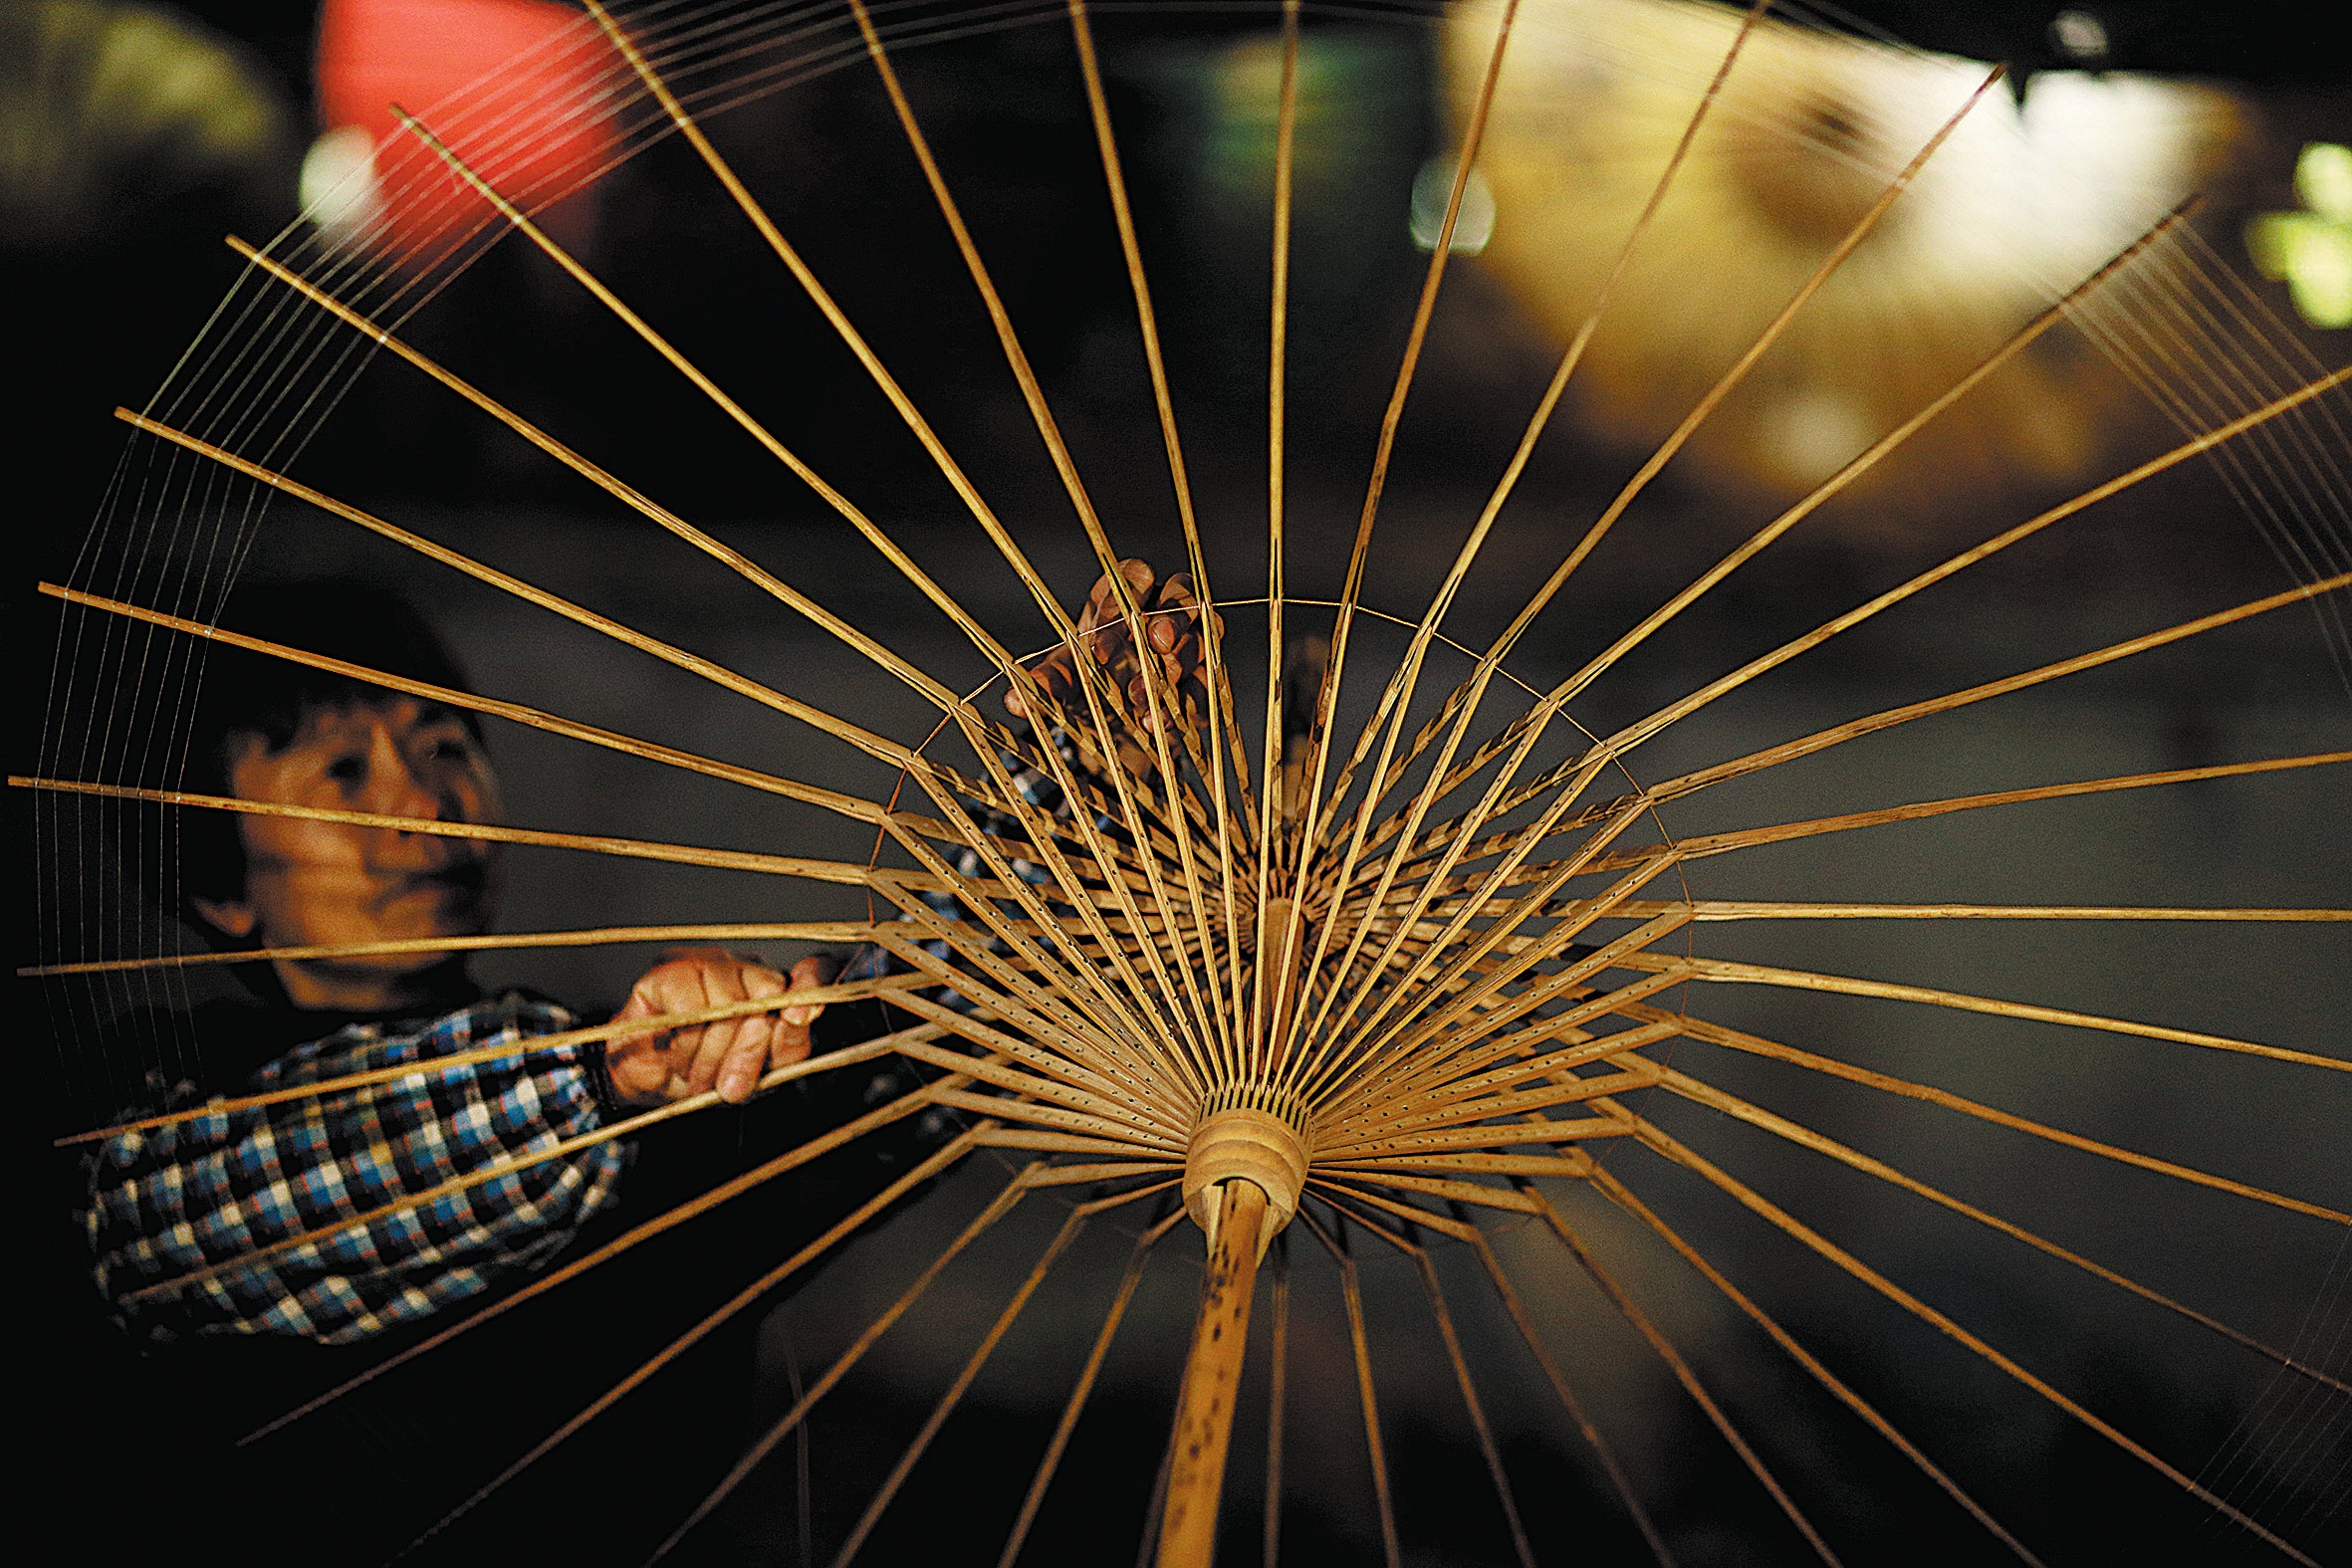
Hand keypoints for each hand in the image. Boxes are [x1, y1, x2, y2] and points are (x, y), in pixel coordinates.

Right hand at [605, 949, 834, 1107]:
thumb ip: (788, 1044)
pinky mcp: (667, 972)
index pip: (813, 967)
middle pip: (765, 995)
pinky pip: (689, 1006)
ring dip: (711, 1054)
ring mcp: (705, 964)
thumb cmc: (708, 1074)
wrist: (650, 1084)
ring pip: (726, 1002)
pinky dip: (684, 1042)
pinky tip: (678, 1056)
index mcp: (774, 990)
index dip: (812, 983)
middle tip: (732, 1085)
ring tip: (700, 1075)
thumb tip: (802, 1012)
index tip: (803, 1013)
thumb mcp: (759, 1071)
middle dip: (747, 1050)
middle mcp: (743, 969)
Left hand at [1007, 560, 1211, 770]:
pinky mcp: (1202, 681)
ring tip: (1140, 700)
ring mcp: (1189, 644)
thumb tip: (1015, 701)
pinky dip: (1185, 703)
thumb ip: (1046, 685)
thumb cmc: (1086, 680)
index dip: (1123, 602)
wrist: (1111, 722)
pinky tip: (1159, 724)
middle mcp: (1162, 610)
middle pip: (1183, 593)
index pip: (1134, 576)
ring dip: (1175, 665)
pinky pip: (1206, 685)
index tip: (1100, 645)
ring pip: (1202, 637)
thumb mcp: (1063, 680)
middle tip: (1157, 643)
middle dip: (1172, 617)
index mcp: (1123, 596)